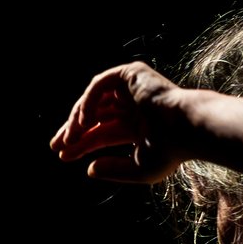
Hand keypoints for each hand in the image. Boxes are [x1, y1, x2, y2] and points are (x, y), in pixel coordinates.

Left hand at [51, 63, 192, 183]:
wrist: (186, 129)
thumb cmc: (170, 152)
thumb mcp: (139, 169)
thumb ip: (113, 170)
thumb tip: (89, 170)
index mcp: (137, 126)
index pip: (102, 133)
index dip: (82, 144)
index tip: (62, 155)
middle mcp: (133, 106)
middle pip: (95, 117)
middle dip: (74, 131)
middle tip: (56, 145)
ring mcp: (131, 88)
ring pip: (94, 100)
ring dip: (79, 118)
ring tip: (70, 137)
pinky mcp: (131, 74)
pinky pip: (99, 85)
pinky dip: (89, 101)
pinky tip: (84, 122)